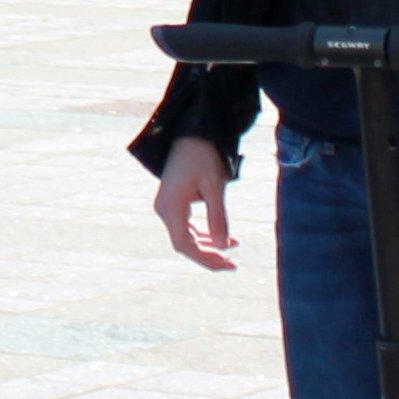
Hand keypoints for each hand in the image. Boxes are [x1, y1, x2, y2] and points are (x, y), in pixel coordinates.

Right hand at [153, 135, 237, 271]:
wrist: (193, 134)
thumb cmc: (204, 156)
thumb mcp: (215, 186)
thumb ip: (218, 217)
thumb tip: (223, 246)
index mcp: (170, 207)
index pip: (184, 245)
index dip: (205, 259)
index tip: (228, 264)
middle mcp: (164, 210)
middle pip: (184, 244)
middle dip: (209, 255)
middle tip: (234, 264)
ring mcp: (168, 207)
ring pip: (186, 237)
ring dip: (208, 245)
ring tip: (234, 247)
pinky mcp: (174, 203)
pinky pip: (187, 227)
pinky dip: (205, 234)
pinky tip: (223, 236)